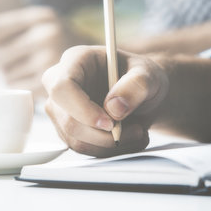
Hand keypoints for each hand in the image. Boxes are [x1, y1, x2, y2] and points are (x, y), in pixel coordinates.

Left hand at [0, 6, 88, 97]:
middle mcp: (47, 35)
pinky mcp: (54, 83)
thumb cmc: (59, 43)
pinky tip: (29, 83)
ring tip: (25, 72)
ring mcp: (52, 60)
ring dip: (7, 76)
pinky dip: (18, 88)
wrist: (102, 61)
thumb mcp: (36, 25)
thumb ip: (3, 26)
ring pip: (6, 74)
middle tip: (5, 67)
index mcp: (40, 17)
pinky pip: (18, 88)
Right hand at [42, 45, 168, 156]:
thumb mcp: (149, 75)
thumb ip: (135, 86)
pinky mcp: (69, 130)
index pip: (62, 87)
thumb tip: (114, 108)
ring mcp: (62, 110)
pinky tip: (128, 139)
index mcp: (76, 60)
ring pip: (76, 140)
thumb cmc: (143, 78)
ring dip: (110, 145)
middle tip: (135, 130)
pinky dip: (109, 150)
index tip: (110, 123)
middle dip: (103, 134)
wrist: (145, 96)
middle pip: (68, 120)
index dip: (82, 109)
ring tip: (138, 133)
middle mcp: (61, 85)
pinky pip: (84, 148)